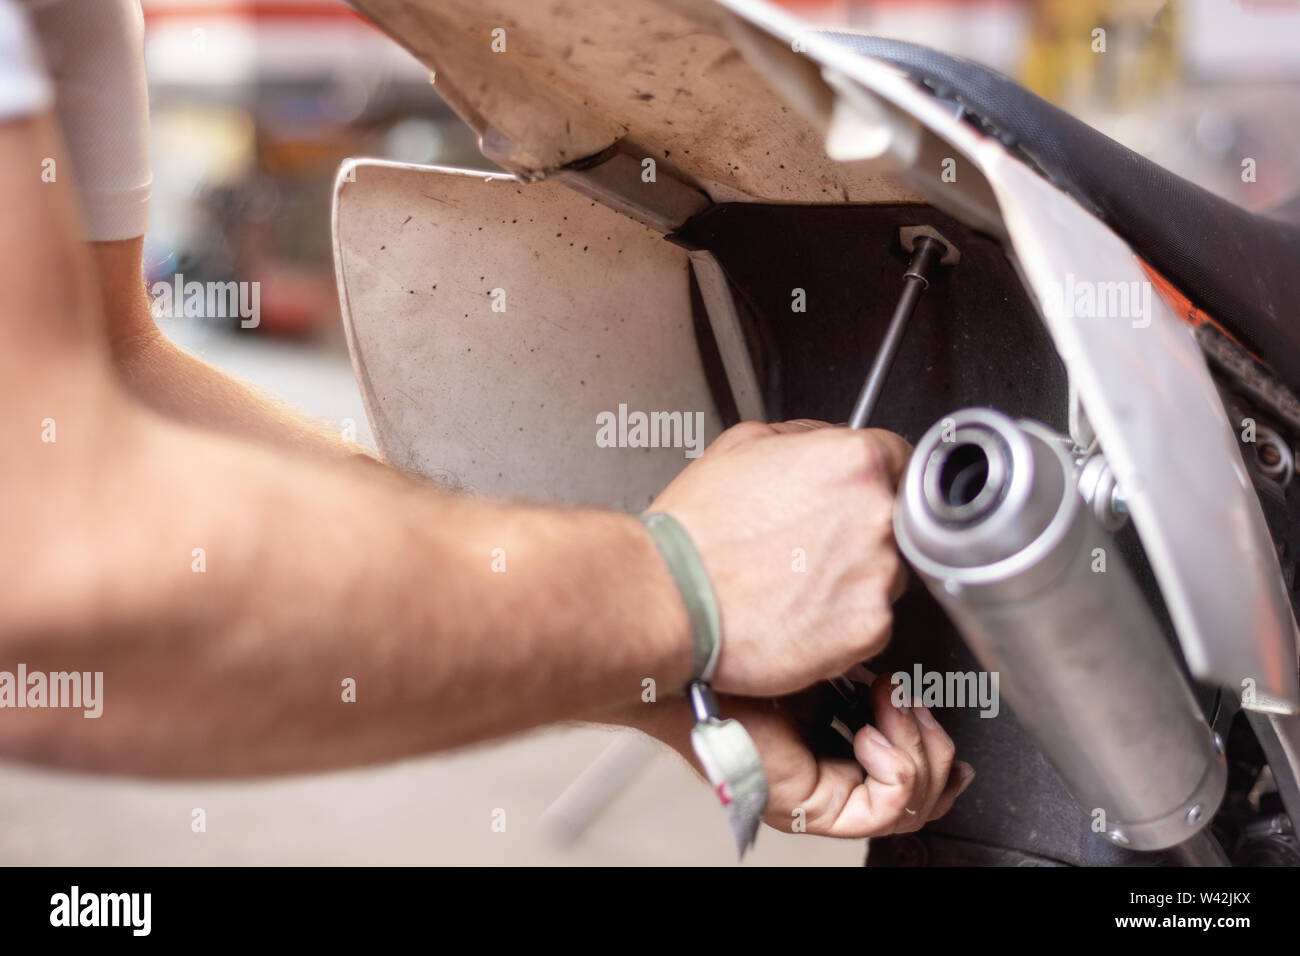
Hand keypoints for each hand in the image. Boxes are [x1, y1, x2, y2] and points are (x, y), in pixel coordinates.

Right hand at [647, 420, 909, 696]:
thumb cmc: (698, 529)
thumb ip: (806, 436)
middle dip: (860, 529)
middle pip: (898, 519)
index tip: (855, 496)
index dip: (873, 478)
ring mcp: (879, 575)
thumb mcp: (742, 444)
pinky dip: (842, 620)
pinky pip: (872, 620)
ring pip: (888, 573)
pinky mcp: (871, 628)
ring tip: (796, 580)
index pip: (902, 460)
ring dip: (854, 576)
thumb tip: (829, 442)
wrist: (671, 597)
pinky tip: (799, 611)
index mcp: (855, 462)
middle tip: (809, 543)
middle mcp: (878, 516)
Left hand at [732, 676, 973, 837]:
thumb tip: (904, 688)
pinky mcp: (814, 810)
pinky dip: (894, 765)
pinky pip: (886, 811)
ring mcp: (822, 802)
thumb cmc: (745, 665)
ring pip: (911, 810)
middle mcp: (830, 785)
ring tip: (886, 703)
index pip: (906, 781)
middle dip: (933, 745)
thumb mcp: (828, 673)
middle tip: (905, 699)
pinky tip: (867, 733)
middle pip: (920, 801)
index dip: (938, 757)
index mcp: (833, 755)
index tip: (939, 720)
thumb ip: (865, 687)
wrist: (704, 664)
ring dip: (914, 747)